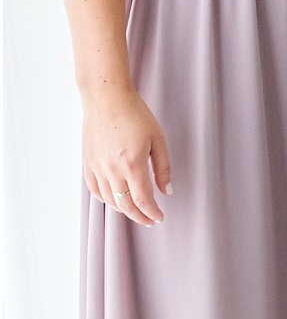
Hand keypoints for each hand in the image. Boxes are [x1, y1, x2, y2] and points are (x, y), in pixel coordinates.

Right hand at [83, 85, 170, 225]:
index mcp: (132, 165)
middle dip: (139, 216)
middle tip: (149, 220)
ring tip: (135, 210)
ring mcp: (97, 167)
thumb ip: (162, 168)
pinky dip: (105, 199)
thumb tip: (166, 191)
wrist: (106, 97)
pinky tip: (115, 199)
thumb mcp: (157, 139)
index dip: (152, 213)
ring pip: (109, 200)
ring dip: (123, 210)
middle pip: (125, 205)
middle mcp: (112, 170)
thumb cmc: (135, 114)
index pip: (143, 201)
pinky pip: (94, 189)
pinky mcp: (87, 162)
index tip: (159, 217)